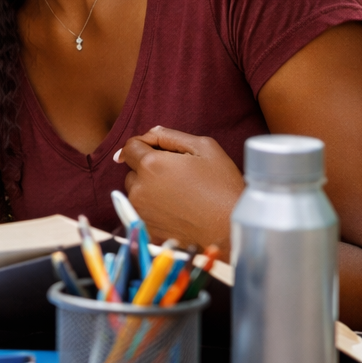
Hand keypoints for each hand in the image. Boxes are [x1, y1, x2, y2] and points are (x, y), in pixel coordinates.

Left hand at [116, 126, 241, 250]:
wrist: (231, 227)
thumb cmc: (222, 185)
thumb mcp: (204, 148)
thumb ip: (170, 136)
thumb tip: (147, 134)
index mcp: (151, 165)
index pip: (130, 147)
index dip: (144, 145)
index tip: (159, 151)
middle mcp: (138, 188)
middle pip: (132, 170)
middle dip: (148, 168)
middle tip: (177, 175)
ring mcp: (140, 210)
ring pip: (136, 190)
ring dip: (149, 187)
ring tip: (179, 192)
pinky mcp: (146, 227)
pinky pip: (142, 209)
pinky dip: (153, 206)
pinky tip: (176, 208)